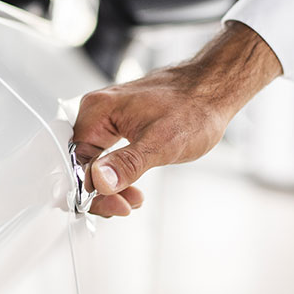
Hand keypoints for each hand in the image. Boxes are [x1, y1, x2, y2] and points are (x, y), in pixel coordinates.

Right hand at [73, 21, 281, 216]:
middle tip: (126, 206)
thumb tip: (100, 181)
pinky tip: (133, 186)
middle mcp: (98, 111)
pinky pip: (108, 154)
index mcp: (98, 111)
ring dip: (111, 186)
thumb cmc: (195, 107)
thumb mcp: (162, 142)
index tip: (115, 205)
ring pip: (96, 161)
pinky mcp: (121, 123)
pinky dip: (118, 174)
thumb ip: (128, 163)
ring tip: (135, 198)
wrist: (215, 87)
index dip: (92, 191)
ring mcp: (109, 116)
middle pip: (83, 163)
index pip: (77, 162)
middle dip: (102, 191)